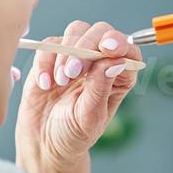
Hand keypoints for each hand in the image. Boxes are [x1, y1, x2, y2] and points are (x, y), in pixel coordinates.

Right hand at [14, 19, 139, 172]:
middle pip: (101, 31)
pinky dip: (45, 62)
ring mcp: (76, 56)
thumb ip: (100, 88)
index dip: (121, 43)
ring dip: (67, 53)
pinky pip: (49, 45)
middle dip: (87, 46)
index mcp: (120, 76)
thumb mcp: (90, 117)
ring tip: (60, 82)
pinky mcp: (52, 58)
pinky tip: (45, 85)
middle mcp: (101, 62)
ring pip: (76, 31)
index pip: (128, 49)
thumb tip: (114, 61)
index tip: (108, 49)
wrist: (43, 141)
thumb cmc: (73, 134)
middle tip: (73, 72)